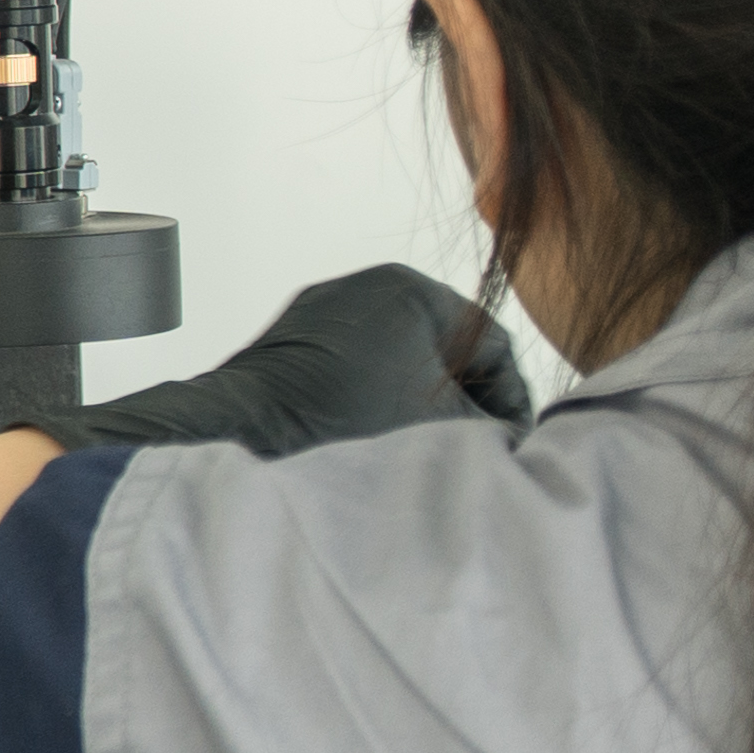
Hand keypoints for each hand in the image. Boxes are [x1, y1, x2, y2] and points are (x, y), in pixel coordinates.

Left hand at [25, 265, 533, 459]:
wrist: (236, 447)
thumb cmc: (343, 434)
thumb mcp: (444, 433)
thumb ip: (495, 431)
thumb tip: (517, 442)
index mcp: (411, 291)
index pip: (491, 342)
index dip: (511, 401)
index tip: (511, 448)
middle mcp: (362, 289)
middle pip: (443, 354)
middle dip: (462, 408)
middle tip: (472, 458)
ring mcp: (318, 318)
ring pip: (395, 369)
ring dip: (415, 414)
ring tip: (420, 463)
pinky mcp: (285, 352)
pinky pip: (350, 378)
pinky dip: (370, 412)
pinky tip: (370, 454)